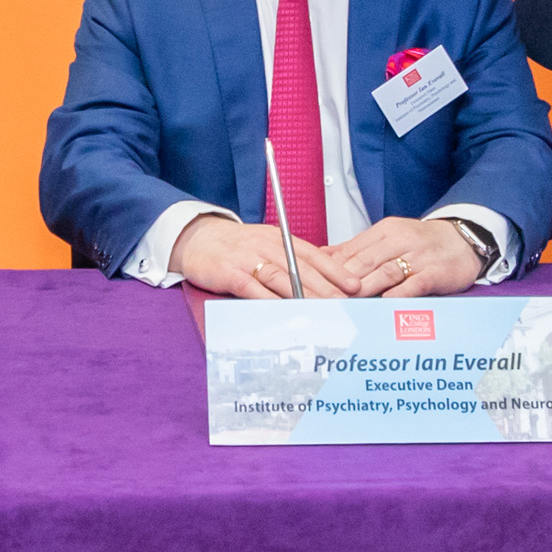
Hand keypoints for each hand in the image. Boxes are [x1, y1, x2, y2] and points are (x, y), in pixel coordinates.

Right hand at [170, 215, 351, 299]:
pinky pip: (254, 289)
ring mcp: (249, 260)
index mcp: (280, 239)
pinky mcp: (231, 273)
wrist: (196, 238)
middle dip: (327, 289)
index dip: (336, 271)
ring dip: (304, 297)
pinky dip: (270, 302)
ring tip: (322, 312)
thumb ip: (290, 260)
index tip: (354, 286)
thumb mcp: (266, 245)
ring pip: (283, 279)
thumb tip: (321, 281)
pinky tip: (284, 312)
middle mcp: (268, 246)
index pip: (314, 255)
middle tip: (346, 305)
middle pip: (303, 269)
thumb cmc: (235, 246)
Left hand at [325, 216, 487, 296]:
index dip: (333, 268)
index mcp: (384, 231)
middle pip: (365, 261)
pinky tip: (385, 302)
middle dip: (344, 280)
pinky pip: (415, 283)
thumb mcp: (387, 238)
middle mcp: (400, 240)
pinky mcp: (436, 272)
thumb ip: (356, 248)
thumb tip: (322, 254)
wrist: (463, 240)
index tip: (317, 284)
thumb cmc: (421, 242)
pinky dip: (399, 293)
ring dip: (366, 288)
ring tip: (349, 303)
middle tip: (327, 297)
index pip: (352, 249)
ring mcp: (419, 256)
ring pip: (386, 272)